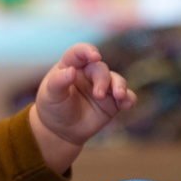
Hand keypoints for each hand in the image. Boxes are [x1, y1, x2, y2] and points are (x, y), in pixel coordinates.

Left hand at [31, 43, 136, 172]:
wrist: (60, 129)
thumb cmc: (53, 107)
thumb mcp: (50, 94)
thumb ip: (58, 81)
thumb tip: (71, 71)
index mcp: (70, 66)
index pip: (79, 52)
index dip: (88, 51)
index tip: (95, 56)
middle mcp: (88, 73)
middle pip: (101, 69)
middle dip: (102, 80)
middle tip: (98, 95)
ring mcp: (102, 86)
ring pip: (117, 80)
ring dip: (120, 86)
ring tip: (119, 96)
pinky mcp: (113, 102)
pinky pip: (126, 97)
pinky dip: (129, 99)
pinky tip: (127, 104)